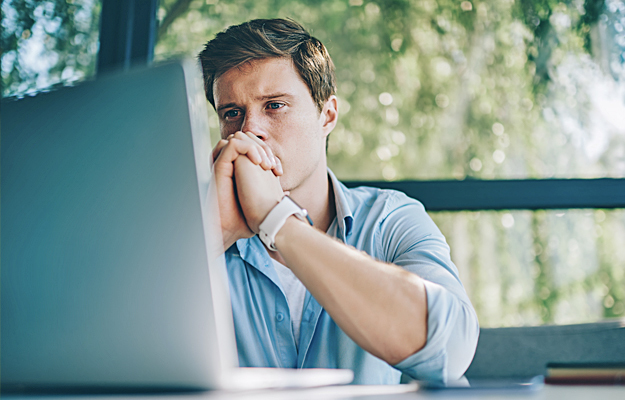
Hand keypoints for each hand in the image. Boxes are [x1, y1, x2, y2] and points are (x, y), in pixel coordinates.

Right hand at [212, 131, 281, 248]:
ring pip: (239, 137)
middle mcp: (230, 165)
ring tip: (266, 165)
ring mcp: (223, 164)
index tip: (279, 172)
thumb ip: (272, 195)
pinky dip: (247, 148)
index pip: (254, 147)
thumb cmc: (244, 221)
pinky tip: (258, 162)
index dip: (269, 154)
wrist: (231, 229)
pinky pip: (231, 144)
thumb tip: (287, 193)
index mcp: (239, 170)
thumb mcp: (262, 204)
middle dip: (264, 148)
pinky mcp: (219, 166)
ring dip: (256, 147)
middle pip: (247, 138)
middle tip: (274, 166)